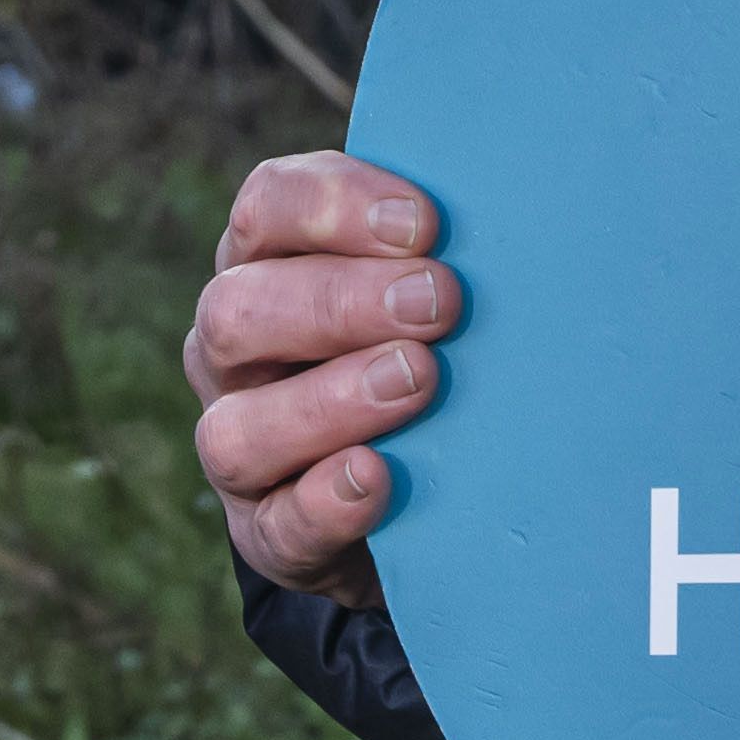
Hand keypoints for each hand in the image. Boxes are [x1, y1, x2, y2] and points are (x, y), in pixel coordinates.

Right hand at [182, 151, 451, 608]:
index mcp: (264, 266)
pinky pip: (277, 524)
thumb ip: (433, 254)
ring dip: (330, 401)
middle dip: (339, 302)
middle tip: (439, 302)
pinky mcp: (265, 532)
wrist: (416, 490)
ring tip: (417, 381)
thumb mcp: (420, 289)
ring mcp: (238, 445)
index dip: (333, 207)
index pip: (265, 208)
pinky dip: (326, 501)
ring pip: (237, 427)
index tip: (425, 223)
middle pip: (237, 311)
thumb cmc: (423, 346)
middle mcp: (231, 352)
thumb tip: (508, 216)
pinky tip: (379, 477)